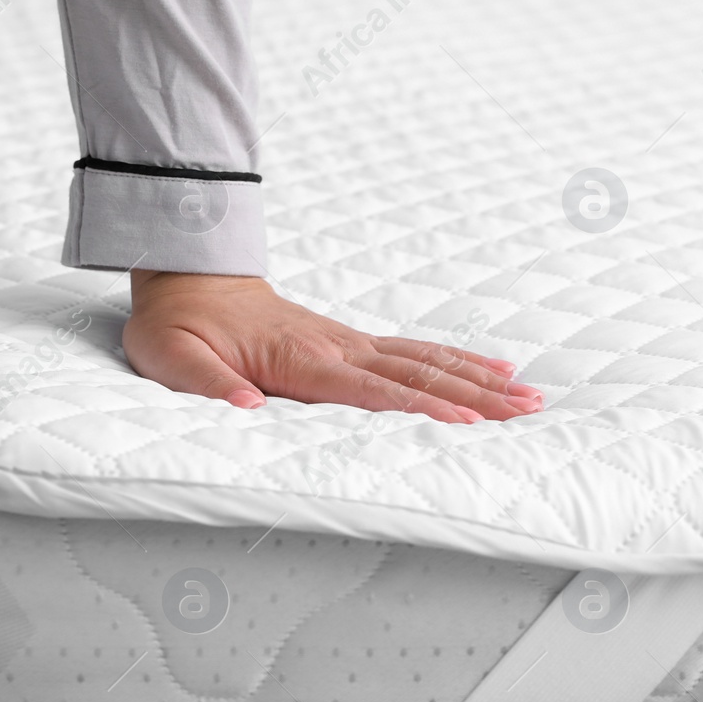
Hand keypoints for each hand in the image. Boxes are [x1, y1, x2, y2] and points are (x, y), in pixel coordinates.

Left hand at [121, 271, 542, 422]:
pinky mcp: (352, 341)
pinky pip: (416, 350)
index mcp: (299, 360)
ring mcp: (349, 341)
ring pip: (427, 359)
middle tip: (528, 411)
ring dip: (481, 378)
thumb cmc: (178, 326)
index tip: (466, 424)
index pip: (371, 390)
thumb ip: (209, 384)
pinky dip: (459, 359)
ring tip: (530, 394)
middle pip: (419, 374)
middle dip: (477, 395)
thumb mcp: (172, 358)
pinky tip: (495, 367)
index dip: (420, 409)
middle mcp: (336, 348)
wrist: (188, 277)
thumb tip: (245, 409)